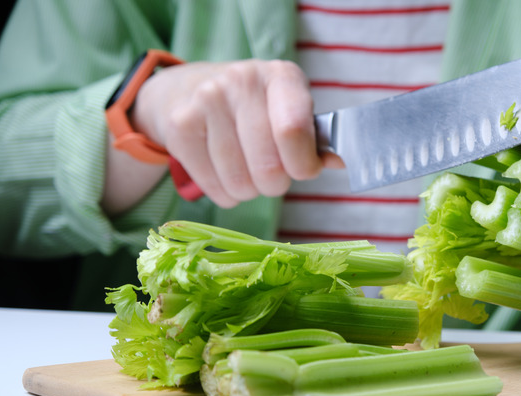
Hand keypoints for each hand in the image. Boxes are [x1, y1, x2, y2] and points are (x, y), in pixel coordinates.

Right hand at [130, 59, 342, 207]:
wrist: (185, 88)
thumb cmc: (252, 106)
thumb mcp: (289, 107)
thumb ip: (315, 137)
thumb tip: (341, 161)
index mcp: (281, 76)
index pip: (293, 132)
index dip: (303, 165)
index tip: (304, 170)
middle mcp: (241, 82)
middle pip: (269, 168)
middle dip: (276, 184)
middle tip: (271, 174)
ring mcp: (206, 101)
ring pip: (241, 184)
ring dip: (250, 191)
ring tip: (247, 171)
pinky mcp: (179, 127)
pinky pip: (214, 188)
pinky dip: (226, 194)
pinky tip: (225, 174)